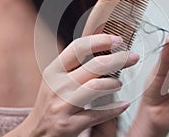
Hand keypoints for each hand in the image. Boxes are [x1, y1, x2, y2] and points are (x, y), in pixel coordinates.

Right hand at [5, 34, 138, 136]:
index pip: (78, 47)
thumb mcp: (55, 81)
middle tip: (133, 57)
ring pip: (97, 87)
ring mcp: (63, 106)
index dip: (100, 41)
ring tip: (119, 84)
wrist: (36, 134)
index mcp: (54, 71)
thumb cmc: (51, 104)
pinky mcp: (70, 125)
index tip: (118, 39)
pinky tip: (123, 105)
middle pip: (94, 65)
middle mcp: (57, 85)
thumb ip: (73, 67)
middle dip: (118, 59)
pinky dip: (114, 109)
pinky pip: (99, 114)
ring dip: (114, 83)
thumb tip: (102, 50)